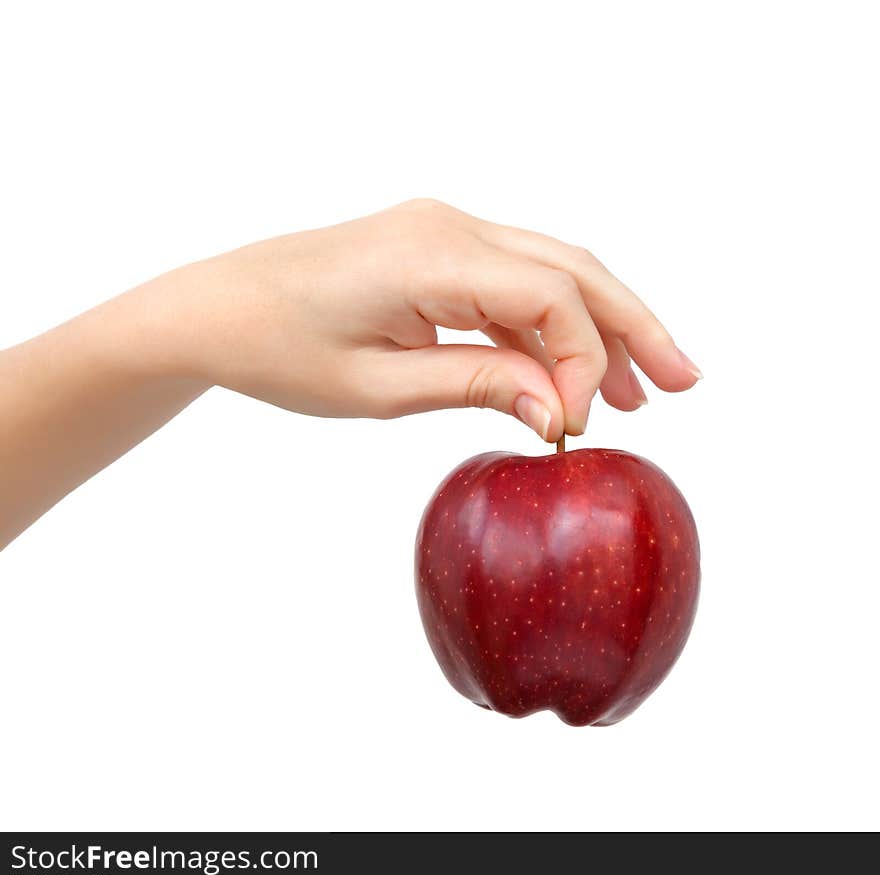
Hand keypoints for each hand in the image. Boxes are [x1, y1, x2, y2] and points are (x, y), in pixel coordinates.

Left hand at [174, 199, 700, 440]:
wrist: (215, 311)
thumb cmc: (278, 347)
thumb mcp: (378, 387)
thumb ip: (476, 386)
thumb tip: (557, 411)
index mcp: (432, 254)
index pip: (550, 298)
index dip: (583, 362)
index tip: (579, 427)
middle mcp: (449, 227)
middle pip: (573, 270)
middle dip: (633, 328)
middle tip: (685, 383)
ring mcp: (444, 233)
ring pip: (552, 272)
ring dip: (599, 327)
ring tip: (644, 390)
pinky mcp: (435, 251)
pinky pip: (513, 282)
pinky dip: (549, 325)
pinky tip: (569, 370)